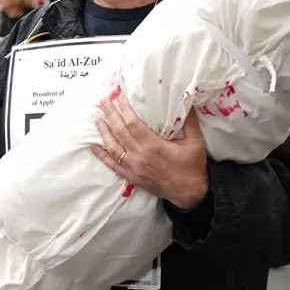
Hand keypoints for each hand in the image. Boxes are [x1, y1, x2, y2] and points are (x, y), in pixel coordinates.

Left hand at [92, 90, 207, 209]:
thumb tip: (187, 99)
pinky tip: (93, 146)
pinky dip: (101, 155)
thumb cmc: (192, 166)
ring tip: (97, 117)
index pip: (132, 123)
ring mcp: (133, 168)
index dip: (123, 108)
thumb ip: (190, 121)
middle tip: (103, 100)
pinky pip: (112, 165)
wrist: (189, 194)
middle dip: (110, 114)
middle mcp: (139, 156)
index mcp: (153, 145)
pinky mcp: (131, 177)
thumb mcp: (195, 142)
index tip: (117, 95)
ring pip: (112, 147)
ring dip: (103, 131)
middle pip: (119, 131)